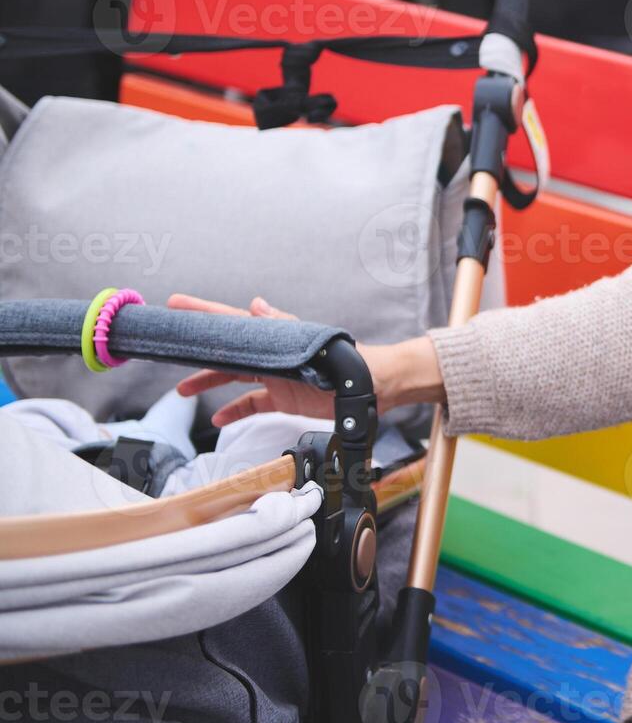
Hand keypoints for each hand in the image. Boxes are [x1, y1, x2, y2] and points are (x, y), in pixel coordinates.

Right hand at [168, 292, 391, 426]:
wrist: (373, 388)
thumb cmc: (348, 362)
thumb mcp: (312, 346)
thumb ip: (283, 327)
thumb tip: (255, 304)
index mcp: (274, 337)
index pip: (233, 321)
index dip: (204, 312)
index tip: (175, 303)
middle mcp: (270, 355)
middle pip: (225, 351)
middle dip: (196, 349)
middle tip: (167, 347)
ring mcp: (275, 377)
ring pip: (233, 378)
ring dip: (208, 382)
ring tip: (182, 390)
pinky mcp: (283, 399)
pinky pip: (252, 404)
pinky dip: (234, 411)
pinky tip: (218, 419)